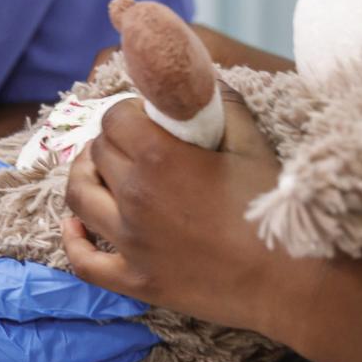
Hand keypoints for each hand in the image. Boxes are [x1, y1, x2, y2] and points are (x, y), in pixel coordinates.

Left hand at [62, 90, 317, 338]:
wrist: (288, 278)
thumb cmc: (271, 205)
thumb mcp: (250, 141)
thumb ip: (220, 103)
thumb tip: (199, 80)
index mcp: (158, 156)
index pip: (113, 119)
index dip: (126, 113)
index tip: (145, 120)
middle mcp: (133, 196)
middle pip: (97, 153)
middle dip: (112, 143)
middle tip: (134, 146)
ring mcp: (130, 242)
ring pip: (78, 197)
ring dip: (84, 178)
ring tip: (102, 174)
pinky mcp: (135, 280)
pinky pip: (84, 262)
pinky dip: (73, 241)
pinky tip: (79, 226)